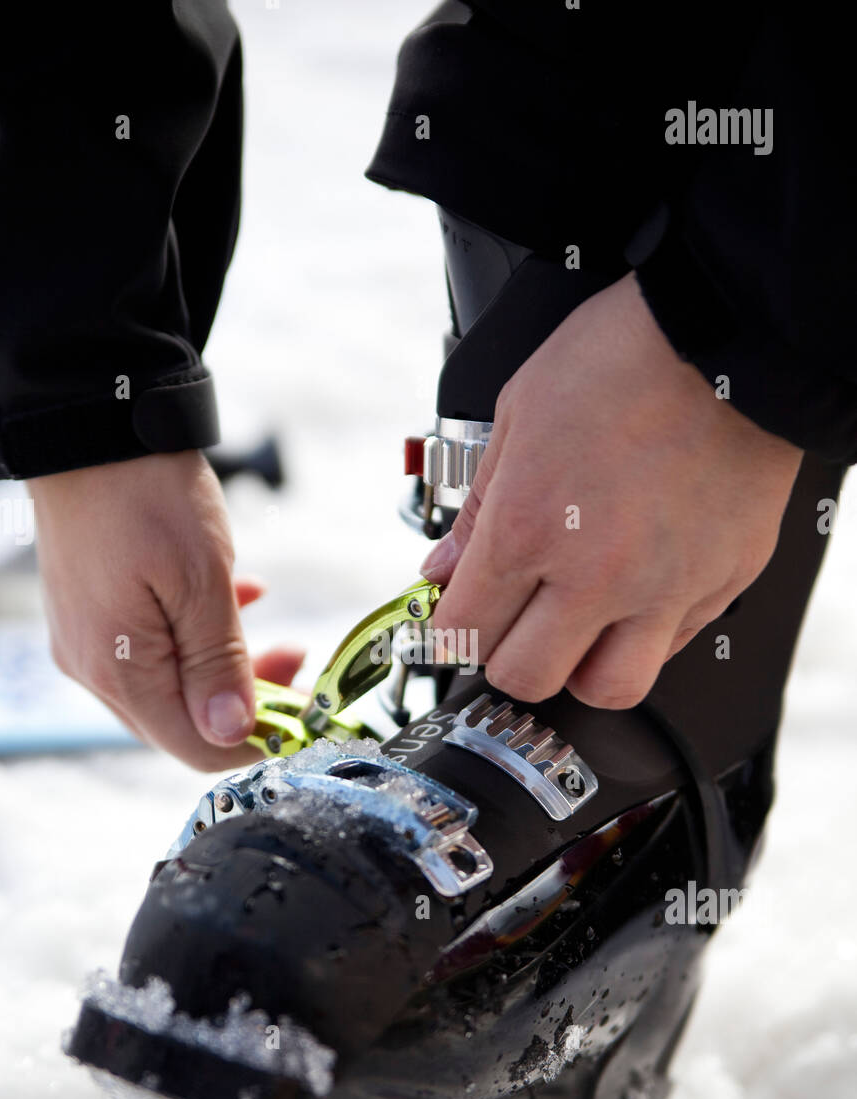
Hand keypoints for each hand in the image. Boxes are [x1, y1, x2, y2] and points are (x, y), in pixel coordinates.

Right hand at [29, 451, 303, 769]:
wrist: (93, 425)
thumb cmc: (142, 493)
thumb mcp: (201, 581)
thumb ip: (219, 664)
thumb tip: (233, 732)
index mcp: (118, 670)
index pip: (194, 747)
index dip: (255, 741)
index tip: (303, 718)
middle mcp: (95, 667)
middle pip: (182, 722)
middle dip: (247, 703)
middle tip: (297, 664)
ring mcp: (89, 640)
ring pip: (172, 685)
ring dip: (227, 667)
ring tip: (274, 632)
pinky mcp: (94, 612)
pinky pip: (154, 648)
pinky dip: (199, 636)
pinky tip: (234, 603)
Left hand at [422, 273, 801, 707]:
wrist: (730, 333)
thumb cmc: (624, 357)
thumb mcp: (516, 414)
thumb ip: (476, 507)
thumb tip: (444, 568)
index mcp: (529, 528)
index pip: (464, 632)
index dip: (448, 632)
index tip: (455, 620)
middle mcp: (596, 574)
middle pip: (527, 679)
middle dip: (506, 657)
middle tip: (512, 624)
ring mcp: (664, 588)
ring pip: (607, 688)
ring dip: (581, 668)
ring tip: (579, 627)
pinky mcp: (719, 584)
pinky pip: (672, 647)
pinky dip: (645, 636)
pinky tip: (635, 594)